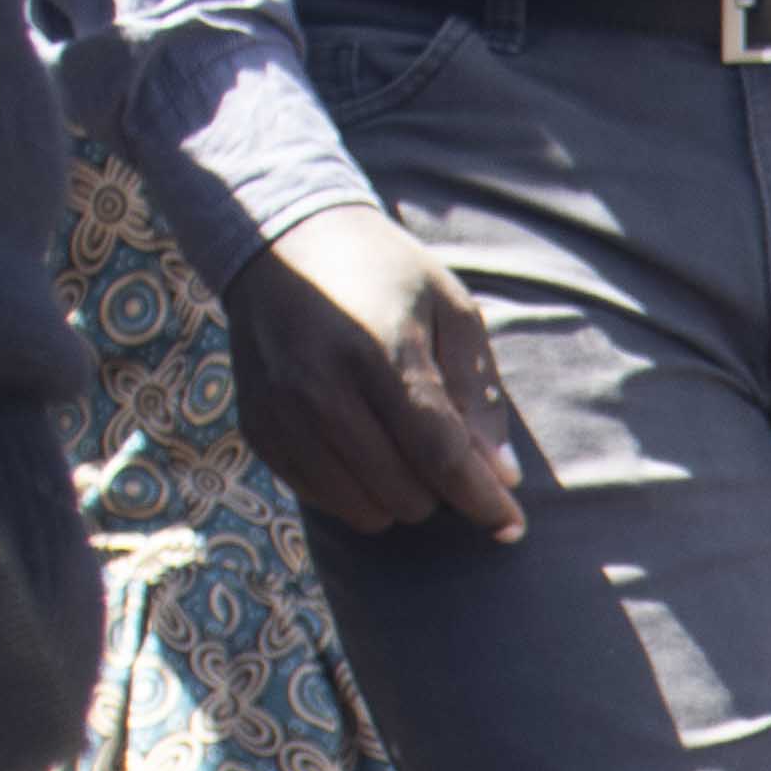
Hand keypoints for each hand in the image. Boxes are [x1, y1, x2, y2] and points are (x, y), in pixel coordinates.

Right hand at [227, 200, 523, 539]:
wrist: (282, 242)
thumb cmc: (385, 274)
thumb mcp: (450, 308)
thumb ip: (477, 393)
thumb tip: (501, 478)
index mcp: (378, 352)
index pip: (439, 455)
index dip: (482, 501)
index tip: (512, 527)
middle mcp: (321, 389)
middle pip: (406, 494)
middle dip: (441, 490)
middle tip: (444, 451)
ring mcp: (282, 413)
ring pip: (365, 511)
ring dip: (399, 497)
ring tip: (403, 447)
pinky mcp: (258, 430)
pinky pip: (324, 499)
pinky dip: (355, 489)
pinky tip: (361, 445)